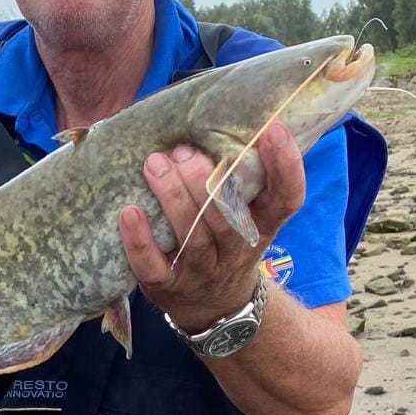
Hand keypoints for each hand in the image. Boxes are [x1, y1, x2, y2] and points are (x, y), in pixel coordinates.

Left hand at [118, 116, 305, 335]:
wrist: (214, 307)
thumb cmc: (226, 239)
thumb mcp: (248, 214)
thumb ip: (243, 174)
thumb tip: (229, 107)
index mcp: (263, 225)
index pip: (287, 198)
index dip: (285, 167)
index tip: (273, 130)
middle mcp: (238, 250)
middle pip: (228, 217)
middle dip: (206, 180)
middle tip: (184, 149)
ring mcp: (203, 272)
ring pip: (192, 237)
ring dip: (172, 198)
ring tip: (154, 164)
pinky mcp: (169, 288)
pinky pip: (154, 267)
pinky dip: (139, 241)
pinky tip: (128, 213)